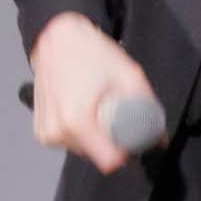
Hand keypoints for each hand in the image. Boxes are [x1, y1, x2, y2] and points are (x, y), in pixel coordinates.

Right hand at [28, 11, 168, 174]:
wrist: (57, 39)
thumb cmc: (91, 53)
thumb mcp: (129, 75)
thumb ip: (146, 108)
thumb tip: (159, 137)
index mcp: (76, 120)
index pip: (109, 161)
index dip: (127, 150)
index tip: (131, 135)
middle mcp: (57, 132)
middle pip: (98, 156)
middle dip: (111, 139)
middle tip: (113, 111)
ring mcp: (46, 134)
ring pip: (84, 151)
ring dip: (96, 135)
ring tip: (95, 106)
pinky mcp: (41, 132)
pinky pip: (71, 143)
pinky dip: (81, 131)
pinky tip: (82, 109)